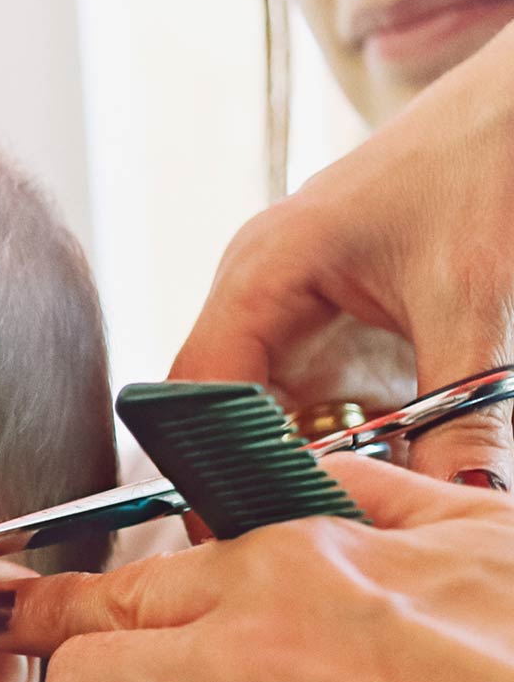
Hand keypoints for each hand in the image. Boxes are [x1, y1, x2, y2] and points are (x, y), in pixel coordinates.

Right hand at [171, 17, 513, 486]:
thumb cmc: (488, 155)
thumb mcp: (472, 302)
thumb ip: (462, 416)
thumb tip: (464, 501)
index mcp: (262, 271)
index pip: (197, 391)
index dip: (209, 464)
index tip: (242, 526)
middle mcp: (258, 291)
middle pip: (224, 412)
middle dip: (263, 468)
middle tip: (306, 526)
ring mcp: (289, 305)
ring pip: (270, 412)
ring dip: (309, 454)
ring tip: (357, 493)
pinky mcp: (329, 318)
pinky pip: (313, 398)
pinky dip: (344, 434)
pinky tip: (386, 451)